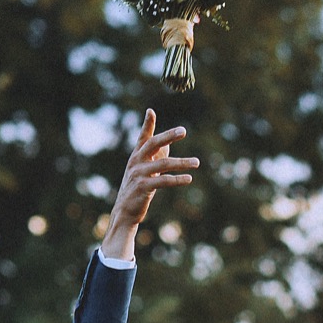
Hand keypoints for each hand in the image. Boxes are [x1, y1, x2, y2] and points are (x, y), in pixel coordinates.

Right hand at [105, 110, 197, 256]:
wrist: (125, 211)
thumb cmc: (138, 188)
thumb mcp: (146, 171)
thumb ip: (156, 157)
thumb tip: (168, 144)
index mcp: (137, 156)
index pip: (143, 137)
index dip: (147, 124)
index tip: (151, 111)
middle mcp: (136, 162)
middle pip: (153, 144)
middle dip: (168, 136)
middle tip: (183, 131)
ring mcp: (139, 174)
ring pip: (163, 164)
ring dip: (182, 163)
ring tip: (197, 162)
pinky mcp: (143, 188)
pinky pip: (163, 181)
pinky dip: (177, 179)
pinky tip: (189, 179)